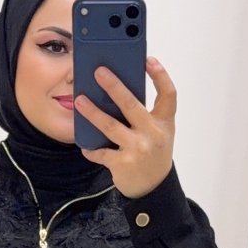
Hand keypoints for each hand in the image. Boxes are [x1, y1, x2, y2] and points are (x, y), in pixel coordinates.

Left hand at [74, 55, 175, 198]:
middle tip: (99, 72)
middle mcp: (153, 134)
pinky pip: (102, 152)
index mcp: (164, 122)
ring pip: (110, 126)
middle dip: (114, 87)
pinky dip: (92, 149)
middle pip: (132, 105)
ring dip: (93, 112)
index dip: (160, 75)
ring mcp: (138, 149)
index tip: (148, 60)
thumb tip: (116, 91)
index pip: (168, 94)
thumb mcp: (158, 132)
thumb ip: (144, 113)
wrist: (154, 188)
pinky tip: (85, 146)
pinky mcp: (123, 164)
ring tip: (80, 100)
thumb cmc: (153, 153)